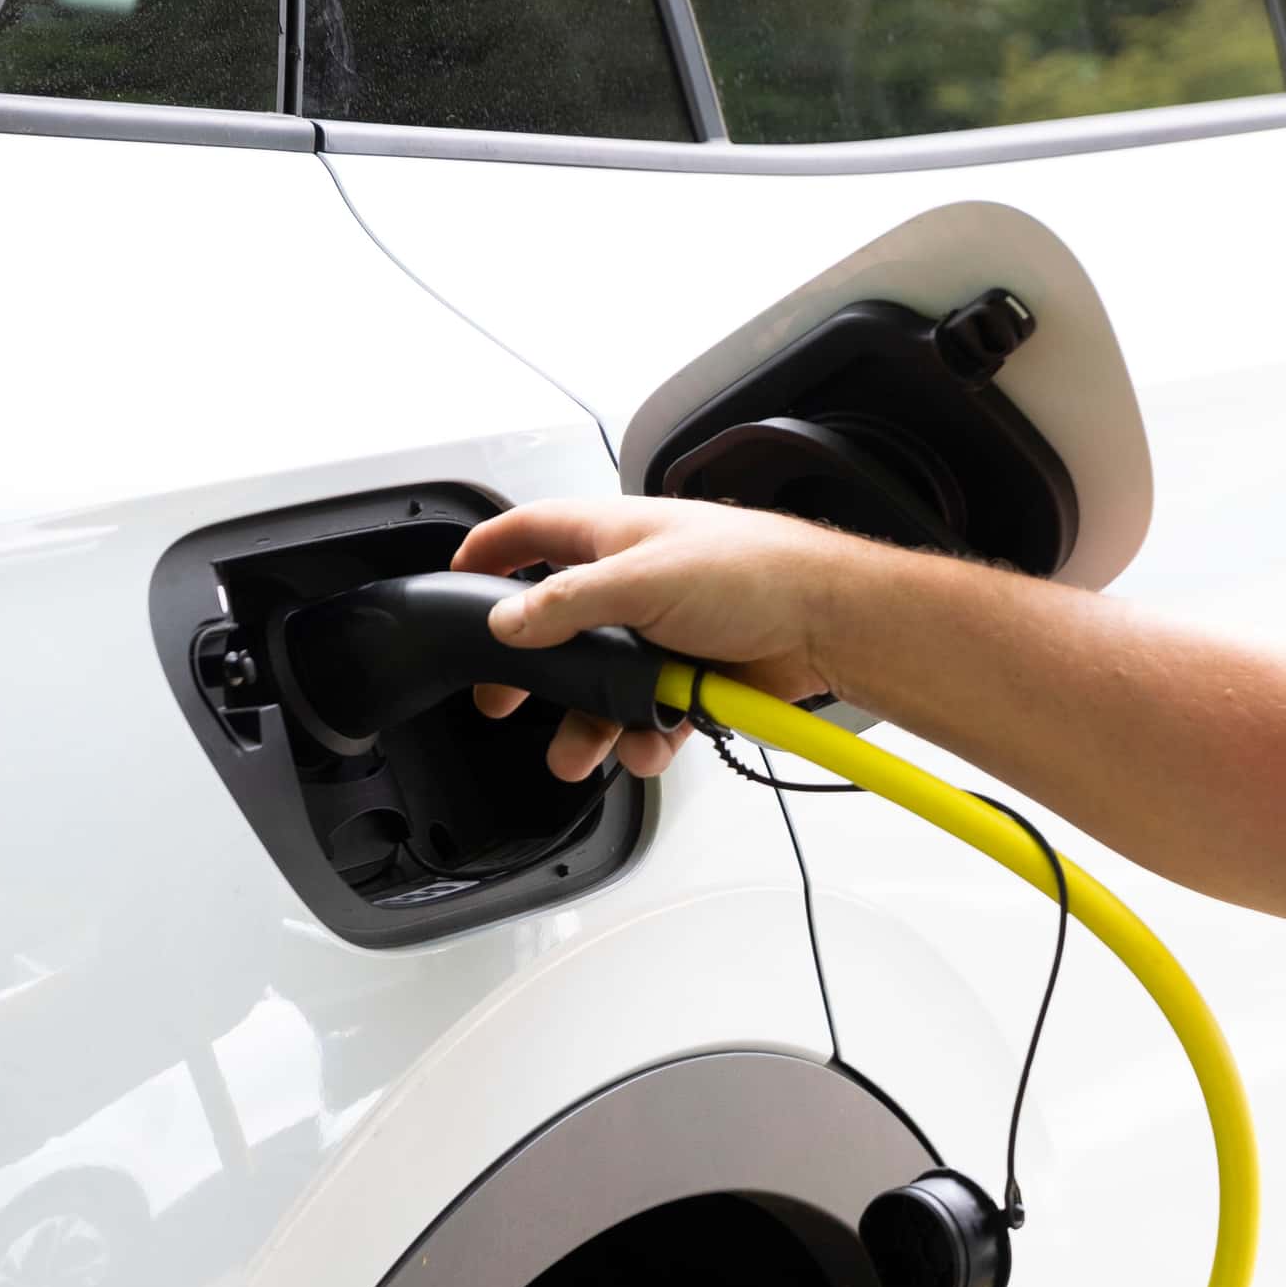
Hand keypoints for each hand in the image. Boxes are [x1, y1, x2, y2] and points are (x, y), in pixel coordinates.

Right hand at [451, 496, 873, 782]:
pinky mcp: (691, 680)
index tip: (456, 581)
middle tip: (503, 699)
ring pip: (603, 687)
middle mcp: (634, 584)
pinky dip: (643, 738)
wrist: (829, 620)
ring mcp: (662, 635)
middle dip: (530, 670)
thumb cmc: (754, 569)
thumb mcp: (642, 579)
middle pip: (558, 627)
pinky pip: (649, 717)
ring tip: (577, 754)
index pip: (531, 533)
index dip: (488, 552)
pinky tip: (648, 746)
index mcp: (614, 537)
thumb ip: (567, 604)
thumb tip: (508, 622)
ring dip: (587, 725)